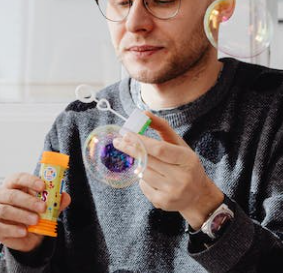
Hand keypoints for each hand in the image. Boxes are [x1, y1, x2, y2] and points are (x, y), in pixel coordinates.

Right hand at [0, 172, 70, 251]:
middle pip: (12, 195)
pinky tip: (24, 231)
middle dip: (28, 201)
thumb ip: (54, 201)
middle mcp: (0, 194)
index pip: (18, 178)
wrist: (26, 234)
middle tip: (42, 207)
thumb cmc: (33, 212)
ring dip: (22, 215)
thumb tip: (65, 197)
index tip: (43, 186)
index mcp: (12, 184)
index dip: (30, 181)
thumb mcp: (46, 206)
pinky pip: (0, 227)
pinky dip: (13, 229)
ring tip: (36, 220)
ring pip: (5, 210)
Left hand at [113, 111, 222, 228]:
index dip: (140, 141)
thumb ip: (162, 127)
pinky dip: (143, 179)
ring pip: (143, 173)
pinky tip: (151, 177)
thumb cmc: (185, 164)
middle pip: (148, 161)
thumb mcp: (179, 144)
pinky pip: (143, 186)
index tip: (125, 134)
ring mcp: (173, 192)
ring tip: (142, 161)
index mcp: (187, 159)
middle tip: (118, 141)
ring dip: (139, 165)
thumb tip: (144, 113)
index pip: (159, 149)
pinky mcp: (163, 202)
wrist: (198, 195)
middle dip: (131, 149)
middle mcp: (182, 177)